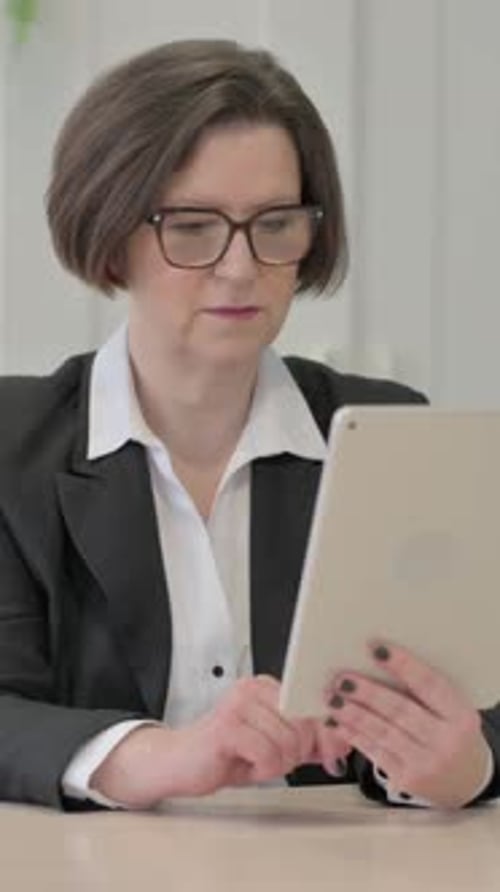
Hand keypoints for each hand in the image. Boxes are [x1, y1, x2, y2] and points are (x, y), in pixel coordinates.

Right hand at [92, 675, 315, 807]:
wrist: (178, 763)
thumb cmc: (225, 754)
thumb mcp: (275, 746)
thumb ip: (308, 743)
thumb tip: (344, 742)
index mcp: (266, 686)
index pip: (312, 706)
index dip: (326, 735)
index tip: (330, 754)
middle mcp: (253, 688)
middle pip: (304, 725)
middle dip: (297, 753)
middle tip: (273, 761)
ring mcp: (239, 704)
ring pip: (288, 741)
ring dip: (277, 764)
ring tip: (256, 763)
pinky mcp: (227, 726)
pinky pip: (268, 754)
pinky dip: (263, 769)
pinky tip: (246, 766)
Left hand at [323, 641, 490, 808]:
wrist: (467, 781)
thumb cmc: (452, 734)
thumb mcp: (451, 711)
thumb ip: (423, 692)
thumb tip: (377, 660)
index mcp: (461, 716)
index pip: (429, 684)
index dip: (402, 664)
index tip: (375, 648)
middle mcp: (446, 742)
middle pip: (401, 710)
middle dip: (367, 692)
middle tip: (342, 678)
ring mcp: (425, 764)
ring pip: (383, 733)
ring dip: (353, 713)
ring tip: (332, 697)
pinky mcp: (405, 779)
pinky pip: (374, 752)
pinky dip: (352, 735)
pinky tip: (336, 722)